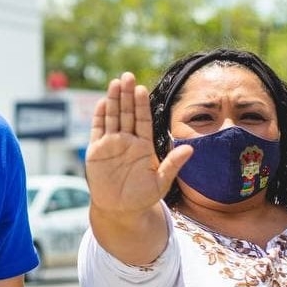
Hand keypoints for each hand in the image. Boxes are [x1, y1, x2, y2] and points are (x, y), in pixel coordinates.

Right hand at [85, 72, 191, 216]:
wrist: (120, 211)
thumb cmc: (142, 197)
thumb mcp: (161, 182)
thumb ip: (173, 164)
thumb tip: (190, 149)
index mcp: (143, 145)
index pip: (142, 120)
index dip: (141, 105)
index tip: (142, 89)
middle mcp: (127, 141)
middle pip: (126, 113)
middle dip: (126, 95)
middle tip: (127, 76)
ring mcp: (111, 144)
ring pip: (112, 117)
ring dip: (113, 100)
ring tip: (115, 83)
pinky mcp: (96, 151)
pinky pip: (97, 130)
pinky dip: (99, 117)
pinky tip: (101, 103)